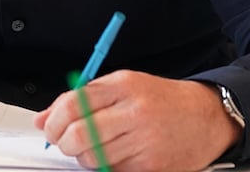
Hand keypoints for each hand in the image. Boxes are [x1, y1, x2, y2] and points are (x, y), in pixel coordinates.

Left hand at [34, 71, 240, 171]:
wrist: (206, 117)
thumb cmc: (161, 100)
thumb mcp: (122, 85)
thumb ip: (81, 99)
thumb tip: (43, 119)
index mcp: (122, 86)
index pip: (74, 104)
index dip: (53, 120)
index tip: (50, 127)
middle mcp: (134, 112)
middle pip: (80, 134)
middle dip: (64, 143)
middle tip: (65, 142)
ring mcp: (145, 141)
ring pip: (93, 158)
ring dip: (84, 156)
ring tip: (95, 147)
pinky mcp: (153, 166)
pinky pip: (113, 171)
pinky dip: (106, 166)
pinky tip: (116, 155)